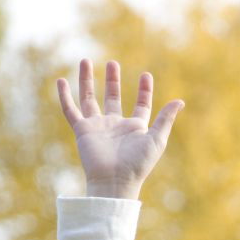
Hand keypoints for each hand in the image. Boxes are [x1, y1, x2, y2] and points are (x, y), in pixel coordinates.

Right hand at [56, 59, 184, 195]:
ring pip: (89, 98)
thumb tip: (180, 101)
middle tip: (112, 63)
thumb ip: (166, 119)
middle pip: (113, 97)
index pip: (141, 105)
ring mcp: (98, 127)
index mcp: (135, 128)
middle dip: (113, 80)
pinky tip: (60, 81)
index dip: (144, 90)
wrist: (115, 180)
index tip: (145, 75)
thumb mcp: (157, 139)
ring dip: (86, 80)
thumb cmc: (138, 163)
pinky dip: (64, 96)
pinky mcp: (82, 130)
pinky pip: (70, 110)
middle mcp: (115, 125)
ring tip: (84, 60)